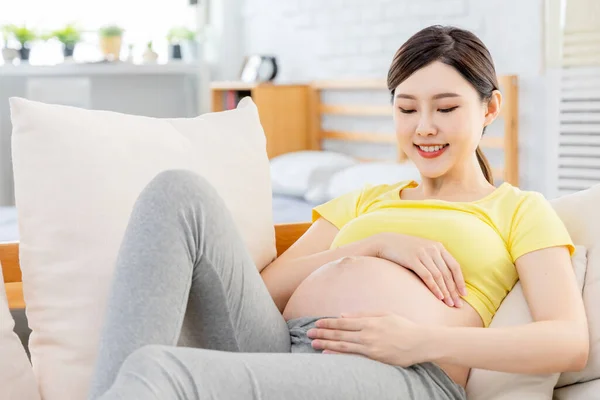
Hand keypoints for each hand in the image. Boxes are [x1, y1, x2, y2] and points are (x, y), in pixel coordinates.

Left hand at [307, 311, 432, 366]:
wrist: (420, 342)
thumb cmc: (403, 326)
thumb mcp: (384, 314)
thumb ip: (363, 314)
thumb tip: (343, 315)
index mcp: (369, 321)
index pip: (343, 322)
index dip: (328, 322)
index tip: (317, 323)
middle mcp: (367, 333)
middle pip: (340, 333)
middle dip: (322, 333)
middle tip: (308, 333)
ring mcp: (370, 346)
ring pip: (343, 345)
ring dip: (326, 343)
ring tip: (313, 343)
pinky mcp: (375, 358)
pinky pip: (352, 356)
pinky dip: (338, 354)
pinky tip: (327, 353)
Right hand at [369, 232, 466, 306]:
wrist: (385, 242)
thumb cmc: (404, 250)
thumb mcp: (422, 250)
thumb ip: (434, 259)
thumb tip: (444, 278)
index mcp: (438, 246)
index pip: (454, 266)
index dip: (460, 281)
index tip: (464, 294)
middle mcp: (433, 249)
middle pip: (447, 273)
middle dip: (454, 291)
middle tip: (458, 305)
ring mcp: (423, 253)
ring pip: (439, 276)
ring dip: (445, 292)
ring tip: (449, 304)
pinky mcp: (413, 259)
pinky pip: (427, 276)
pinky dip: (434, 288)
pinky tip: (438, 297)